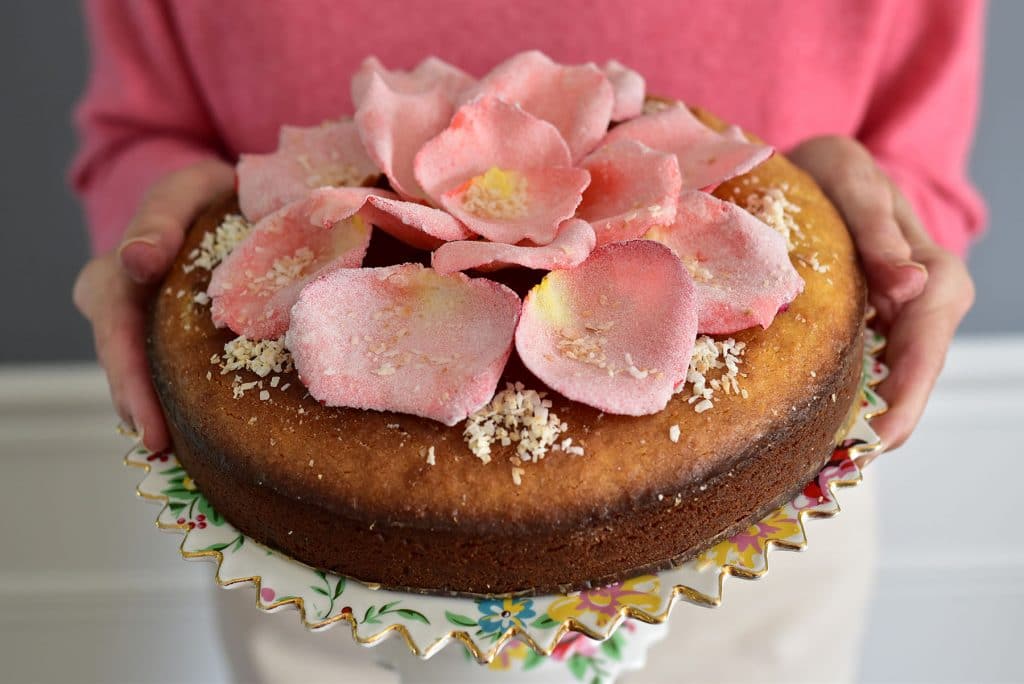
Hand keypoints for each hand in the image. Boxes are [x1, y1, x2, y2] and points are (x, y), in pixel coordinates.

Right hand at [73, 159, 233, 450]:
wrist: (220, 199)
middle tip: (166, 455)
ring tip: (184, 458)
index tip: (148, 426)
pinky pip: (174, 372)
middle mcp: (121, 308)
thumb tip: (139, 261)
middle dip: (143, 413)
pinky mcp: (174, 336)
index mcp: (115, 277)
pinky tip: (204, 435)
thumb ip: (159, 221)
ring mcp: (145, 325)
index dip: (130, 384)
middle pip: (125, 367)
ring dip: (161, 415)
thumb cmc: (200, 196)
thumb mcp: (181, 193)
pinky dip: (185, 401)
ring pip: (147, 376)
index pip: (115, 336)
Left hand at [788, 136, 973, 455]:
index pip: (927, 347)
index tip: (880, 435)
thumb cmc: (834, 171)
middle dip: (884, 424)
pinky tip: (810, 427)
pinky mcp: (869, 328)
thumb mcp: (852, 180)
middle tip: (841, 467)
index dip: (907, 395)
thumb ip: (878, 229)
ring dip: (862, 420)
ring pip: (889, 382)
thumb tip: (912, 285)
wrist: (815, 169)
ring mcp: (897, 322)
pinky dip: (844, 398)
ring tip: (823, 463)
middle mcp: (923, 307)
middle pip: (912, 378)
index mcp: (934, 277)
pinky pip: (864, 371)